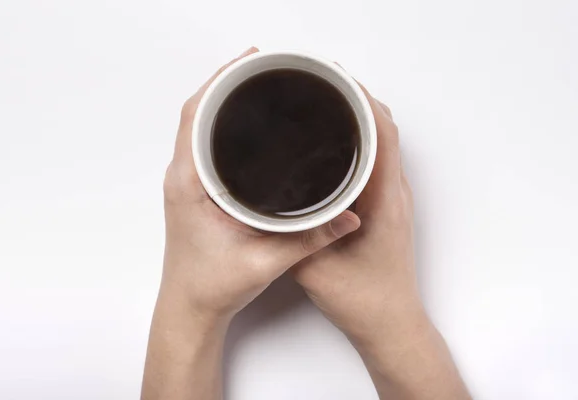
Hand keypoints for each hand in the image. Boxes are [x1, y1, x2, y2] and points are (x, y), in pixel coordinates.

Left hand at [161, 47, 360, 326]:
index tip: (248, 61)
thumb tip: (349, 217)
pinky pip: (203, 144)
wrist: (191, 309)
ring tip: (255, 84)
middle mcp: (182, 177)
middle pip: (196, 111)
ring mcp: (187, 182)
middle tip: (261, 65)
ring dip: (222, 102)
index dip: (219, 81)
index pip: (194, 115)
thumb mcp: (266, 262)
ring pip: (198, 126)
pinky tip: (245, 123)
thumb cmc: (212, 287)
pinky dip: (221, 124)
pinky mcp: (196, 190)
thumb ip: (310, 239)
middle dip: (226, 83)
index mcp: (189, 184)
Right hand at [292, 84, 470, 398]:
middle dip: (356, 99)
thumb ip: (291, 235)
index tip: (333, 79)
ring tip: (325, 106)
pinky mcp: (385, 207)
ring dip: (359, 119)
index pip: (383, 131)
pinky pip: (377, 161)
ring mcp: (393, 199)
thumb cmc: (364, 300)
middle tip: (321, 85)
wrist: (390, 324)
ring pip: (382, 143)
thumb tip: (267, 204)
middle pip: (385, 127)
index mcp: (384, 200)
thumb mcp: (314, 268)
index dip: (361, 98)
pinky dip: (359, 142)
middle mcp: (395, 193)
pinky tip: (333, 145)